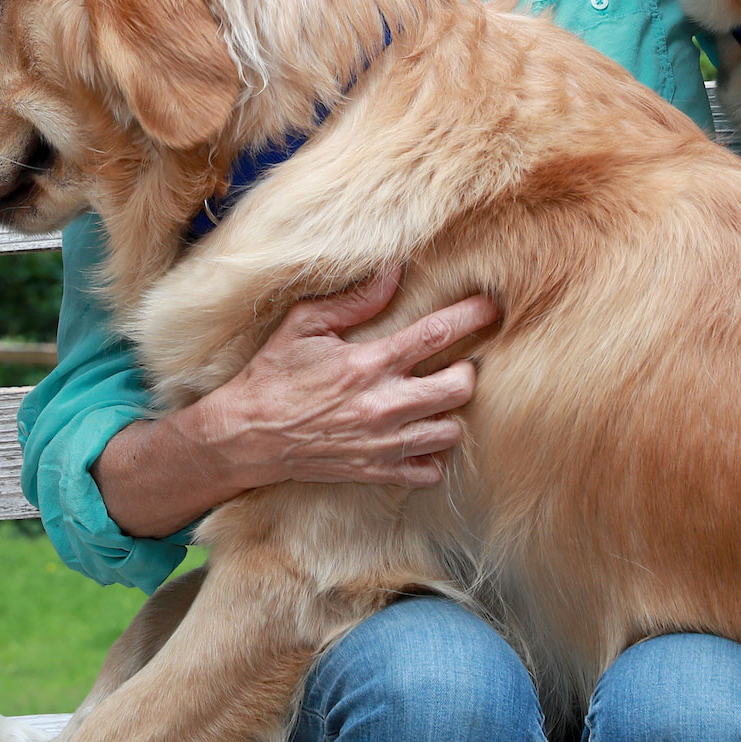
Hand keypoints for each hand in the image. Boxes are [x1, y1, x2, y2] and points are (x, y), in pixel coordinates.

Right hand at [92, 266, 499, 538]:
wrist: (247, 435)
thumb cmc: (274, 375)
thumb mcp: (304, 325)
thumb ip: (354, 300)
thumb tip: (393, 270)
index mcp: (369, 363)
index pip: (437, 334)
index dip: (472, 316)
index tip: (493, 307)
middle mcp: (384, 404)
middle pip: (460, 387)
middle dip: (467, 371)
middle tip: (457, 362)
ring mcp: (383, 442)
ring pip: (452, 431)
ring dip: (452, 413)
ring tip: (437, 401)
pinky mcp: (376, 471)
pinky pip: (429, 470)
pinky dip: (432, 455)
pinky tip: (419, 437)